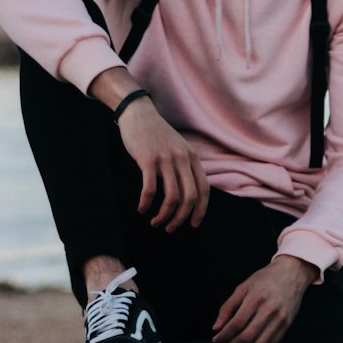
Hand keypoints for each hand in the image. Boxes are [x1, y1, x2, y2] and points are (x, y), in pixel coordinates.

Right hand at [117, 97, 209, 231]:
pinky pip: (150, 189)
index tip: (194, 224)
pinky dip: (146, 203)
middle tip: (171, 229)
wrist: (138, 113)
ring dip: (164, 216)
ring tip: (155, 222)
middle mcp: (182, 159)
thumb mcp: (178, 148)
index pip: (204, 190)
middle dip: (181, 218)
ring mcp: (166, 159)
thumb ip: (185, 166)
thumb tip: (188, 194)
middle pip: (190, 198)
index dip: (201, 210)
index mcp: (192, 158)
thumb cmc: (157, 134)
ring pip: (172, 197)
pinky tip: (141, 209)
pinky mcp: (148, 160)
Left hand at [212, 257, 316, 342]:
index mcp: (256, 298)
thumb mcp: (243, 287)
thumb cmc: (265, 279)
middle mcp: (269, 310)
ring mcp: (280, 319)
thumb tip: (216, 328)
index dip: (223, 336)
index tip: (216, 339)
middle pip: (247, 337)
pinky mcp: (287, 325)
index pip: (236, 324)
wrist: (292, 273)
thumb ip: (227, 307)